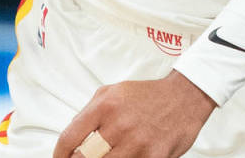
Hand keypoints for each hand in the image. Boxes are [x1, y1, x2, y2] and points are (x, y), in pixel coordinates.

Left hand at [53, 71, 215, 157]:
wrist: (184, 97)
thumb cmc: (146, 96)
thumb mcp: (112, 93)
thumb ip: (89, 114)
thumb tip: (72, 138)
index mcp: (104, 107)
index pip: (70, 138)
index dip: (60, 154)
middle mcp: (119, 126)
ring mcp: (137, 144)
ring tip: (106, 156)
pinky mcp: (154, 157)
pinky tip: (126, 157)